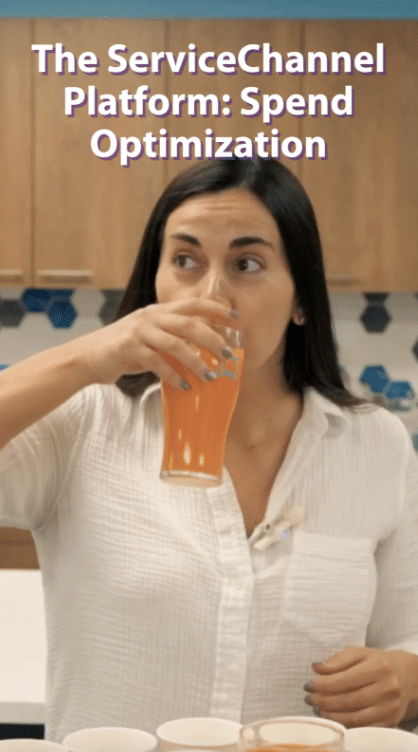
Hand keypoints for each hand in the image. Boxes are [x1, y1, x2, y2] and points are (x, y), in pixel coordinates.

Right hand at [78, 298, 238, 387]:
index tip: (236, 318)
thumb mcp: (149, 338)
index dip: (216, 309)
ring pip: (175, 344)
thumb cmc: (122, 350)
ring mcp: (138, 331)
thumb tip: (202, 350)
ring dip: (196, 361)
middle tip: (228, 355)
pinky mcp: (128, 348)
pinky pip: (157, 362)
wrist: (86, 357)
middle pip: (189, 323)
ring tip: (210, 377)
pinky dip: (173, 375)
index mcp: (158, 311)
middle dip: (212, 339)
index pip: (193, 304)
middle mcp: (150, 317)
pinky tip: (184, 386)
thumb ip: (172, 339)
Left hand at [304, 646, 417, 727]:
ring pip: (355, 717)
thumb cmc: (376, 663)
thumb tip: (317, 668)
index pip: (346, 679)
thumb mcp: (358, 653)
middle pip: (349, 700)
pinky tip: (332, 717)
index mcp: (379, 667)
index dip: (324, 684)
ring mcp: (390, 708)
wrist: (405, 677)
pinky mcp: (390, 722)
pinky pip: (363, 728)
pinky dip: (344, 724)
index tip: (308, 685)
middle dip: (324, 701)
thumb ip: (337, 660)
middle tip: (309, 698)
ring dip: (331, 715)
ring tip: (316, 709)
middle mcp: (387, 688)